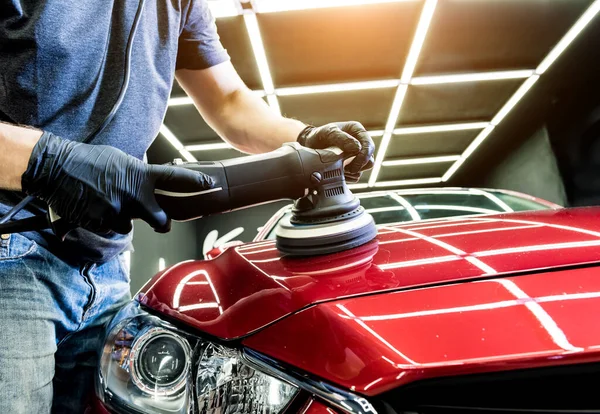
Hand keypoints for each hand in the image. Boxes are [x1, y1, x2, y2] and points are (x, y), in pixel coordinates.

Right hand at [22, 132, 213, 234]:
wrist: (56, 167)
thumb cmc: (88, 160)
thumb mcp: (120, 160)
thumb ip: (138, 174)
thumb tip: (149, 183)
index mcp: (140, 174)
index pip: (174, 177)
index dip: (195, 181)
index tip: (210, 184)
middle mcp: (134, 194)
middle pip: (160, 219)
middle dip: (162, 224)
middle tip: (162, 224)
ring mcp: (118, 209)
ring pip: (129, 226)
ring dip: (121, 220)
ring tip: (105, 203)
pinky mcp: (102, 221)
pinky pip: (109, 228)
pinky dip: (103, 223)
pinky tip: (93, 208)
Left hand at [297, 121, 374, 181]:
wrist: (309, 145)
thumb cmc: (319, 135)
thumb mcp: (328, 133)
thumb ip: (342, 138)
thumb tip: (357, 148)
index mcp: (357, 131)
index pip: (369, 145)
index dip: (364, 157)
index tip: (353, 165)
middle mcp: (359, 142)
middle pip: (370, 158)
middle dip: (359, 166)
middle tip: (346, 169)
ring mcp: (356, 154)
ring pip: (365, 167)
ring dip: (354, 172)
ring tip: (342, 170)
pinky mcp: (351, 164)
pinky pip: (357, 174)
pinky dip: (349, 177)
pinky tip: (340, 174)